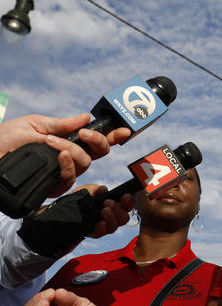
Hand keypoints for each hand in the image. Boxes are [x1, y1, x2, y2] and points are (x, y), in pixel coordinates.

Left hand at [0, 113, 130, 195]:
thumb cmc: (4, 140)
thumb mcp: (34, 124)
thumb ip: (62, 124)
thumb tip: (86, 117)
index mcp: (66, 142)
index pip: (95, 141)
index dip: (112, 137)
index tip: (124, 131)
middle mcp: (68, 159)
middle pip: (98, 154)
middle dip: (98, 142)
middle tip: (84, 134)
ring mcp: (62, 173)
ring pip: (85, 164)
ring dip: (71, 150)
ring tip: (49, 142)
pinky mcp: (53, 187)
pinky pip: (70, 179)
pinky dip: (67, 165)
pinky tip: (58, 155)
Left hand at [79, 185, 134, 237]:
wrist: (67, 212)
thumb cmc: (80, 201)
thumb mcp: (87, 191)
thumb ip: (96, 189)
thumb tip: (103, 190)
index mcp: (114, 206)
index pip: (127, 206)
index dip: (129, 202)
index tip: (125, 196)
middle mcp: (112, 217)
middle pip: (124, 218)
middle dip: (118, 210)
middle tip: (108, 203)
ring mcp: (104, 227)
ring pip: (115, 227)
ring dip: (111, 218)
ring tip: (103, 211)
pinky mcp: (95, 233)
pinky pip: (102, 233)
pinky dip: (102, 228)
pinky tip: (99, 223)